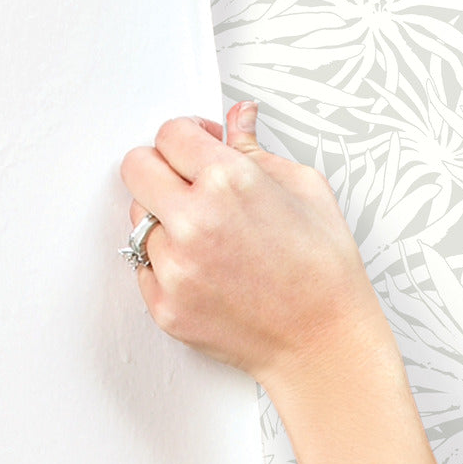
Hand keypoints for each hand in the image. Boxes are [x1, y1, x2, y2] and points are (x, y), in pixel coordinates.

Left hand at [119, 100, 391, 390]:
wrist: (326, 344)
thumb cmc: (326, 274)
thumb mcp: (308, 192)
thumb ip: (258, 150)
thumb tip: (238, 119)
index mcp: (230, 182)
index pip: (170, 134)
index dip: (188, 137)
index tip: (199, 149)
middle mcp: (194, 221)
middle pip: (136, 168)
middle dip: (162, 170)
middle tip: (191, 187)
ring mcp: (175, 267)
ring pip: (140, 221)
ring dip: (167, 223)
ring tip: (212, 242)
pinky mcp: (166, 306)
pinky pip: (145, 268)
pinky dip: (170, 266)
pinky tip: (210, 273)